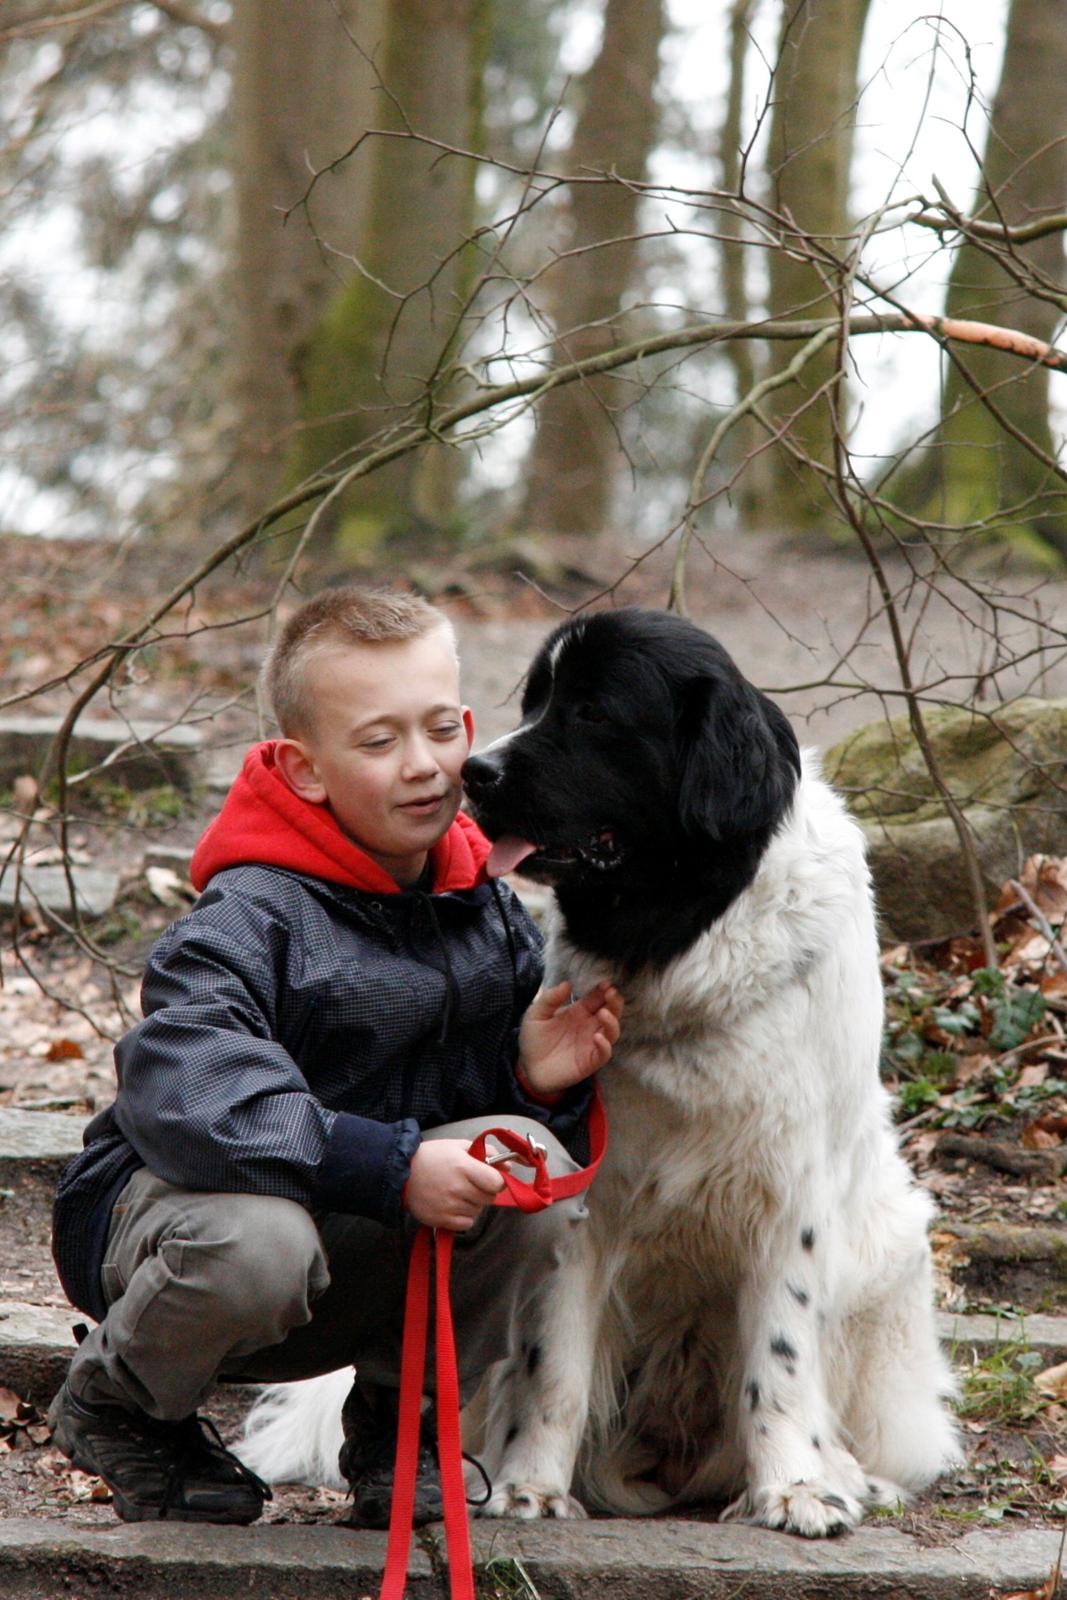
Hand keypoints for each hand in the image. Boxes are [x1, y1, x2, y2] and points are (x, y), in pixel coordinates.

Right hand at [402, 1139, 504, 1230]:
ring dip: (473, 1203)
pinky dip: (464, 1217)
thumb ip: (485, 1153)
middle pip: (489, 1198)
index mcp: (464, 1167)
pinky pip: (467, 1224)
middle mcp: (458, 1188)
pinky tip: (452, 1204)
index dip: (497, 1180)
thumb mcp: (459, 1146)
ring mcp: (450, 1206)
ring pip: (478, 1210)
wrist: (402, 1174)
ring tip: (457, 1192)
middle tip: (471, 1183)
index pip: (496, 1183)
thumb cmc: (432, 1157)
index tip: (490, 1177)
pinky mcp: (442, 1220)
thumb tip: (508, 1165)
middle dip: (484, 1191)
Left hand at [518, 979, 622, 1097]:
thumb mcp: (536, 1014)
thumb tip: (567, 984)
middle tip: (612, 993)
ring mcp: (592, 1043)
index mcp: (579, 1011)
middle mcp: (589, 1025)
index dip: (603, 989)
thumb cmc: (533, 1039)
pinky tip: (597, 1037)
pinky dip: (605, 1045)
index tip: (605, 982)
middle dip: (614, 1002)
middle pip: (611, 1011)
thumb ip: (550, 999)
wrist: (528, 1068)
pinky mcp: (590, 1061)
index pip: (597, 997)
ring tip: (604, 1013)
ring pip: (612, 1031)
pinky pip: (604, 1053)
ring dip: (612, 1022)